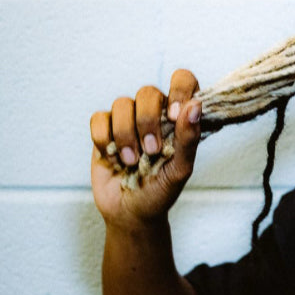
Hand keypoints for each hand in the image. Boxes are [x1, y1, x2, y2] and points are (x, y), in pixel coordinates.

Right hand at [90, 69, 201, 226]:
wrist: (130, 213)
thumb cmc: (161, 191)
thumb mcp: (180, 169)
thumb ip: (189, 139)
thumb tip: (195, 105)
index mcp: (178, 118)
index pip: (183, 81)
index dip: (178, 90)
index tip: (174, 115)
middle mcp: (153, 113)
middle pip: (148, 92)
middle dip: (147, 122)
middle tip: (152, 151)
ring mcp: (127, 120)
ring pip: (121, 103)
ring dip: (126, 135)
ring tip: (132, 162)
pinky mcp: (104, 130)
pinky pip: (99, 118)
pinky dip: (105, 139)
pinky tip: (113, 158)